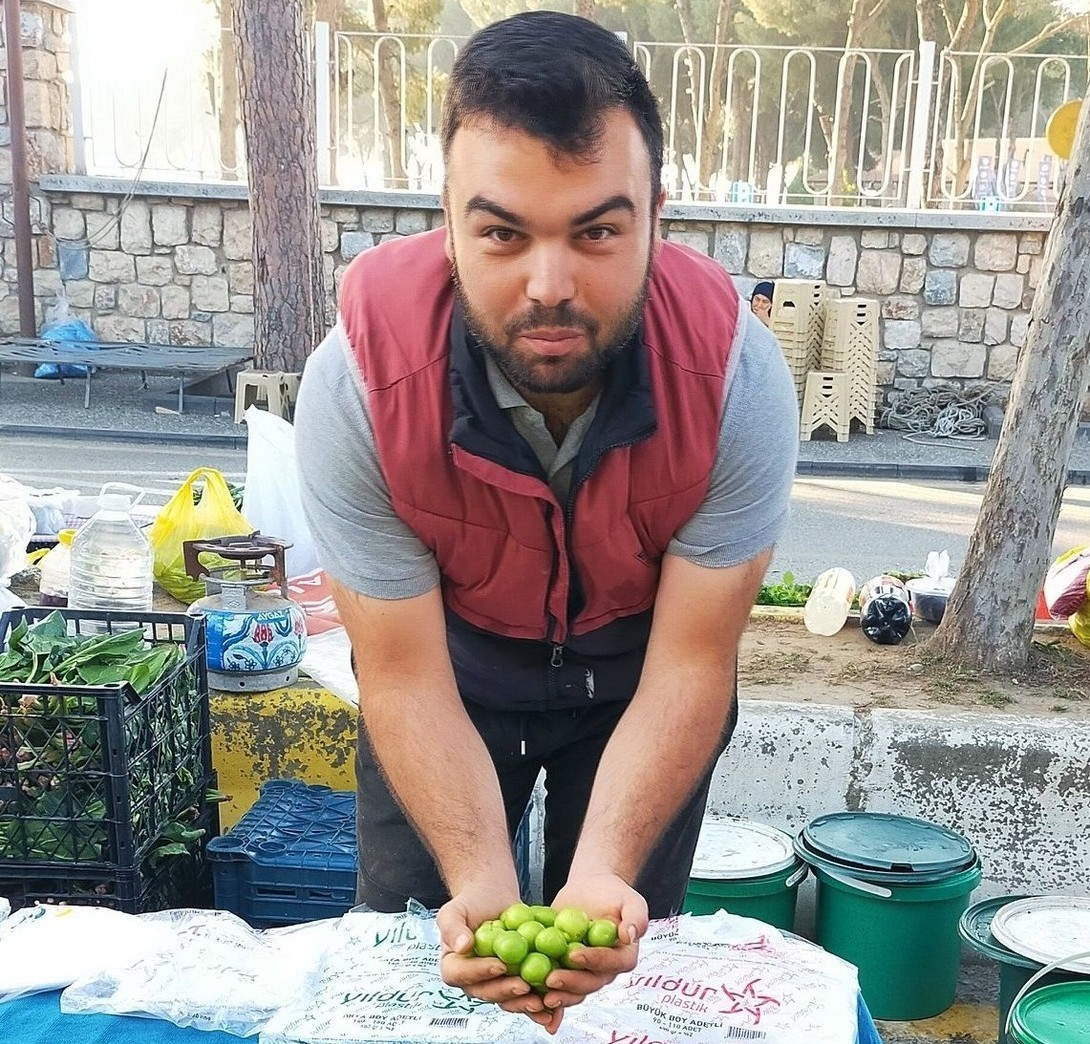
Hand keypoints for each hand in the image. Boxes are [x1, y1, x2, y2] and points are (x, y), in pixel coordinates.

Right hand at [436, 881, 564, 1033]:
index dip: (480, 972)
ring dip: (523, 1004)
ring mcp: (495, 984)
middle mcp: (474, 981)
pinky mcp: (514, 982)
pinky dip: (538, 1004)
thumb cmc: (470, 904)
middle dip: (506, 991)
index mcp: (454, 967)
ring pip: (507, 999)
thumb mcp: (454, 911)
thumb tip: (463, 946)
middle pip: (487, 992)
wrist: (492, 898)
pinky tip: (552, 1008)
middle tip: (524, 985)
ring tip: (540, 1001)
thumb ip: (452, 928)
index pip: (462, 974)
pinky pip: (525, 996)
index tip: (498, 965)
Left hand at [536, 872, 647, 1015]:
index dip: (593, 960)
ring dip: (558, 994)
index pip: (609, 963)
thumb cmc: (613, 893)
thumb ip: (636, 917)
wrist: (590, 888)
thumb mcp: (630, 900)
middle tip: (551, 979)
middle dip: (570, 983)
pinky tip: (533, 997)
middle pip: (589, 983)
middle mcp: (605, 971)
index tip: (574, 954)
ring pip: (573, 990)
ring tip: (539, 994)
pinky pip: (558, 986)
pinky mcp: (567, 970)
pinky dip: (546, 995)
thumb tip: (629, 935)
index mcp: (623, 957)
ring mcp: (584, 973)